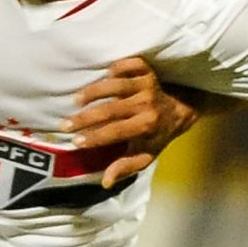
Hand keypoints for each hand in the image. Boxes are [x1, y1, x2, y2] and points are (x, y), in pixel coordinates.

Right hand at [62, 57, 197, 187]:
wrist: (182, 108)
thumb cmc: (158, 133)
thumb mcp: (146, 154)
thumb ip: (126, 166)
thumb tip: (105, 182)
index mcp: (147, 126)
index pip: (115, 132)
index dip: (94, 138)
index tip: (75, 142)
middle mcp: (147, 105)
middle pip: (110, 110)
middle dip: (85, 118)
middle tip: (65, 124)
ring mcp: (147, 85)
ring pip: (115, 85)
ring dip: (94, 92)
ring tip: (76, 100)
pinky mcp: (147, 70)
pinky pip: (129, 65)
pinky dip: (116, 68)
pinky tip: (104, 76)